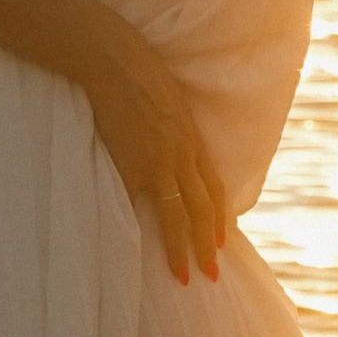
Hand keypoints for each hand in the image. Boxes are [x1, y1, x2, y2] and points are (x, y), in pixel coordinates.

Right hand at [84, 26, 229, 283]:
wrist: (114, 62)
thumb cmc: (136, 73)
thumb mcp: (168, 100)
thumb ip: (171, 128)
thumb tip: (165, 143)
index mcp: (191, 139)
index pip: (213, 188)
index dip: (219, 217)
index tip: (223, 240)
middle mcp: (180, 155)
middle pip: (202, 209)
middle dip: (208, 244)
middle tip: (212, 273)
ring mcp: (155, 162)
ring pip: (176, 215)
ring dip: (181, 248)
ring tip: (183, 274)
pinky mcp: (129, 165)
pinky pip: (137, 204)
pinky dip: (141, 227)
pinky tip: (141, 248)